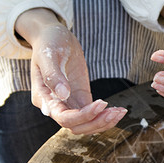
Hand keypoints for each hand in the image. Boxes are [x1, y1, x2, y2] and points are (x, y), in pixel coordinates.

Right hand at [15, 8, 126, 134]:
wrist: (53, 36)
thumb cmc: (48, 43)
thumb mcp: (49, 55)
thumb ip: (53, 75)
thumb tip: (63, 94)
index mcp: (43, 98)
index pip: (63, 117)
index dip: (83, 115)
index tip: (102, 102)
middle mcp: (54, 106)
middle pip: (76, 126)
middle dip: (96, 122)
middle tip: (116, 112)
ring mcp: (68, 103)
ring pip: (85, 124)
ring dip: (103, 122)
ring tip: (120, 112)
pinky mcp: (80, 98)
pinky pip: (92, 115)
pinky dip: (104, 116)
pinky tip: (118, 110)